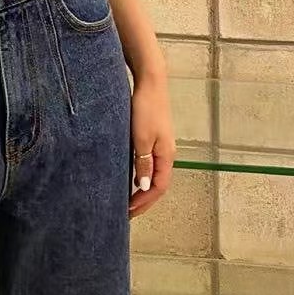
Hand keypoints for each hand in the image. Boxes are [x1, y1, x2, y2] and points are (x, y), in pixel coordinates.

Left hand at [129, 73, 175, 218]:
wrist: (151, 82)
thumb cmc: (146, 109)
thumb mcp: (141, 138)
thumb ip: (143, 163)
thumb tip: (143, 187)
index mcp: (166, 155)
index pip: (158, 187)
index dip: (145, 202)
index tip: (129, 212)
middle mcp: (166, 153)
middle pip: (157, 183)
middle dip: (144, 200)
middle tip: (127, 211)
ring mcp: (161, 144)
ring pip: (153, 173)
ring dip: (142, 188)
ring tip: (127, 199)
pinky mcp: (153, 136)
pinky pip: (149, 162)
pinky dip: (140, 174)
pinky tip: (130, 176)